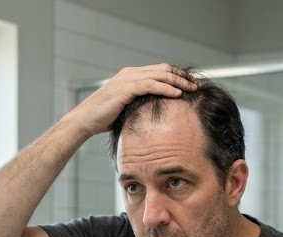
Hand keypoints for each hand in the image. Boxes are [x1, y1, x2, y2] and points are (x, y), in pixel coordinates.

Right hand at [67, 64, 197, 136]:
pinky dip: (166, 88)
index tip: (191, 85)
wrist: (85, 121)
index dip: (177, 76)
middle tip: (197, 85)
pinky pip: (151, 85)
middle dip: (182, 76)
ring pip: (159, 75)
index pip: (160, 71)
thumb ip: (139, 105)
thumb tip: (156, 113)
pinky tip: (177, 94)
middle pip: (163, 70)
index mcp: (131, 76)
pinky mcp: (125, 89)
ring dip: (178, 81)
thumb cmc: (103, 119)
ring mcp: (127, 80)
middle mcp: (130, 74)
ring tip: (192, 88)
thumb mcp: (126, 108)